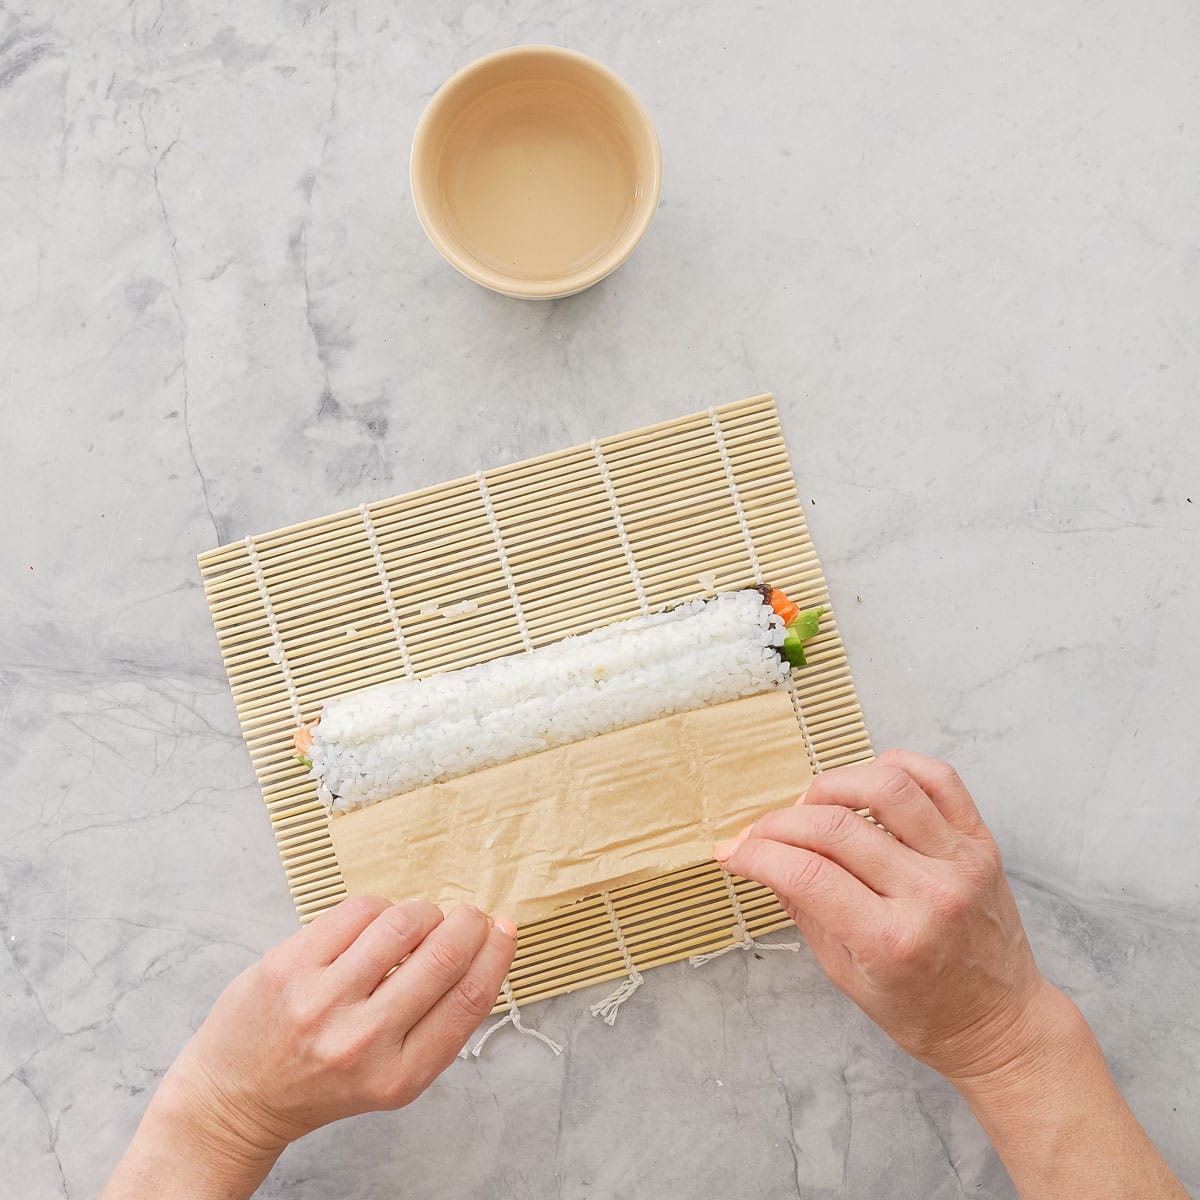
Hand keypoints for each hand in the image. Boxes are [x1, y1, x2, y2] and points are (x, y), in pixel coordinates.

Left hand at [103, 897, 515, 1197]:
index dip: (496, 954)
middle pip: (442, 955)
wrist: (236, 1099)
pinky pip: (358, 909)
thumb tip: (485, 945)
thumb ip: (436, 1021)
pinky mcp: (289, 964)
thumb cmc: (322, 1081)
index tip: (505, 928)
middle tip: (469, 915)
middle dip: (467, 922)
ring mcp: (322, 999)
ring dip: (422, 913)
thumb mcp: (392, 1075)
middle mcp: (362, 1040)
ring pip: (402, 923)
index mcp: (398, 1076)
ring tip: (415, 924)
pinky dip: (378, 908)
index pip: (469, 1000)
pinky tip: (372, 925)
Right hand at [717, 750, 1052, 1085]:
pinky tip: (865, 785)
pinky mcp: (981, 843)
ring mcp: (960, 863)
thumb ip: (803, 910)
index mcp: (891, 941)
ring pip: (886, 785)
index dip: (757, 854)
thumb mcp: (846, 975)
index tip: (733, 851)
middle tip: (760, 834)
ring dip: (833, 784)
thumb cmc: (921, 1009)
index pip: (805, 873)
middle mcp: (929, 895)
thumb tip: (759, 859)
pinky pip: (938, 777)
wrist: (999, 1024)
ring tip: (812, 805)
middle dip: (779, 824)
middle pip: (834, 827)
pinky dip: (893, 766)